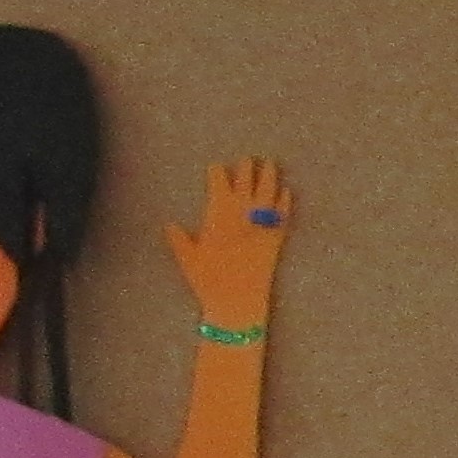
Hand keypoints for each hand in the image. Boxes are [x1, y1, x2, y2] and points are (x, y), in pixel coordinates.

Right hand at [163, 159, 292, 331]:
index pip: (218, 184)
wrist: (238, 299)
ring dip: (269, 176)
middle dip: (246, 168)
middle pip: (245, 182)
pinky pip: (283, 214)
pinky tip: (287, 191)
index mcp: (218, 214)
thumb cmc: (209, 279)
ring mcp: (261, 225)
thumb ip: (179, 239)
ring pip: (268, 192)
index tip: (216, 166)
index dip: (217, 173)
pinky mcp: (277, 238)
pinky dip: (284, 201)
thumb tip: (170, 225)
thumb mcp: (187, 258)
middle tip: (247, 158)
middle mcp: (242, 214)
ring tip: (270, 163)